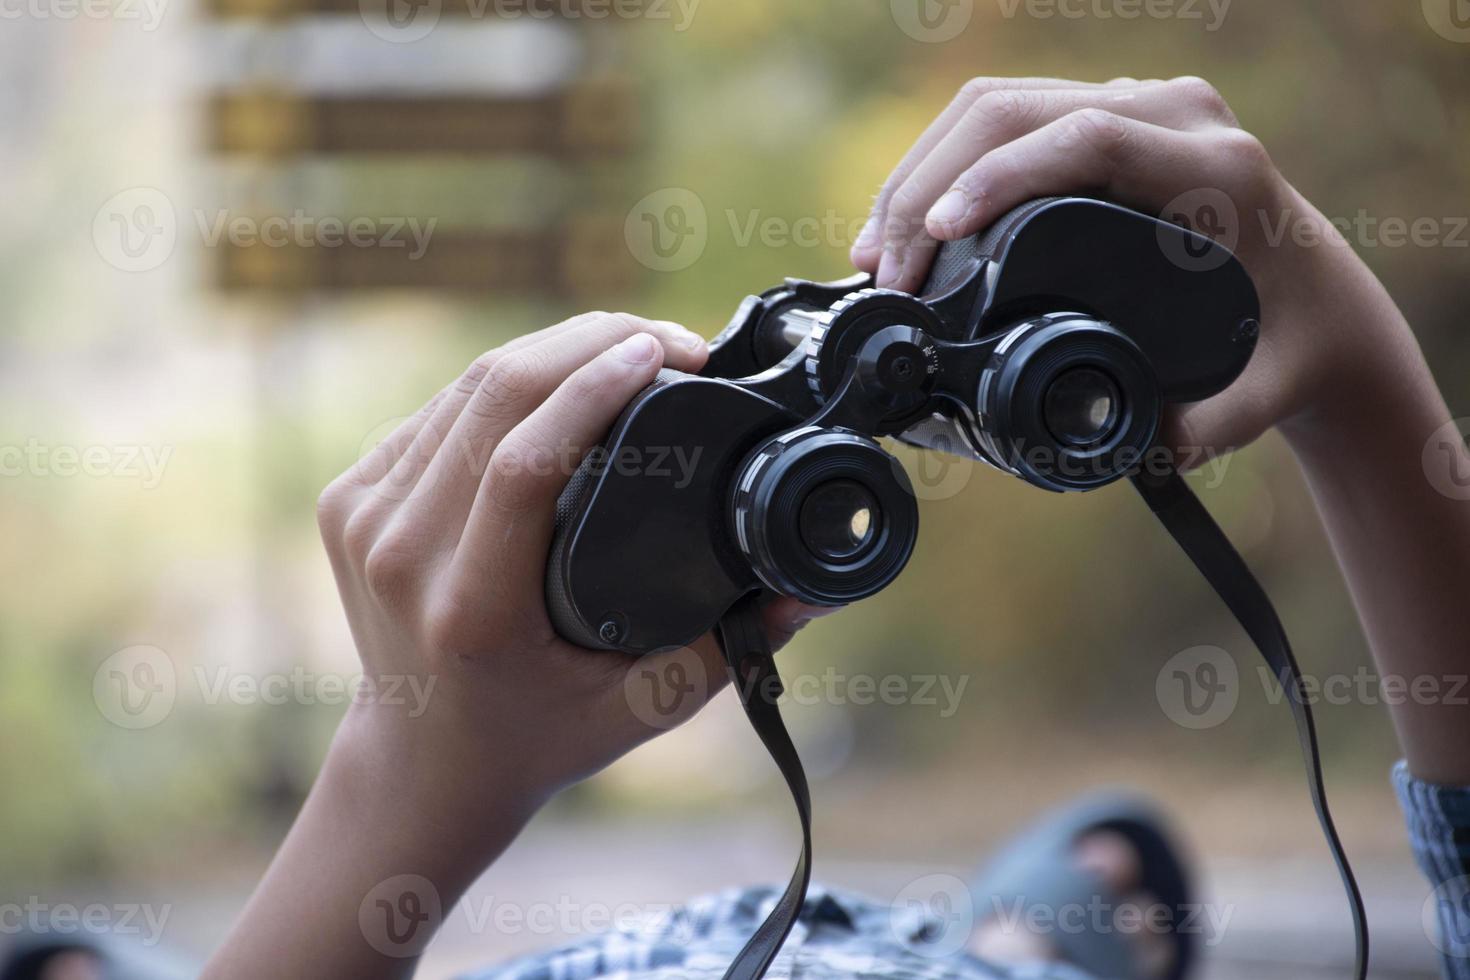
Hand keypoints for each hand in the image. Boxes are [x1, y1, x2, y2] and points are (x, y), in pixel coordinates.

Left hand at [314, 311, 831, 815]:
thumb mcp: (642, 708)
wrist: (420, 764)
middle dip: (587, 341)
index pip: (524, 460)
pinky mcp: (347, 500)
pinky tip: (558, 381)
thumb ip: (730, 649)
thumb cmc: (538, 737)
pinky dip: (504, 384)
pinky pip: (437, 411)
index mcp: (470, 609)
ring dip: (550, 350)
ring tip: (626, 350)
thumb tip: (810, 588)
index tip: (662, 353)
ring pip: (464, 388)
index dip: (594, 387)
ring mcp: (364, 521)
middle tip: (665, 340)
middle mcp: (404, 556)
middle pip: (494, 397)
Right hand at [849, 76, 1417, 458]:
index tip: (935, 235)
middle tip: (886, 267)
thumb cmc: (1293, 345)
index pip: (1085, 141)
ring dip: (921, 172)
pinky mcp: (1106, 118)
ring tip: (879, 250)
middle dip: (929, 185)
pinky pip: (1007, 117)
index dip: (997, 179)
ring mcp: (1138, 108)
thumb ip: (1218, 425)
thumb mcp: (1265, 392)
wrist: (1321, 303)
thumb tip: (1150, 444)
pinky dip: (945, 165)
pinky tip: (911, 221)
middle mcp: (1176, 117)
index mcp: (1213, 168)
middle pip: (1017, 110)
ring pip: (998, 105)